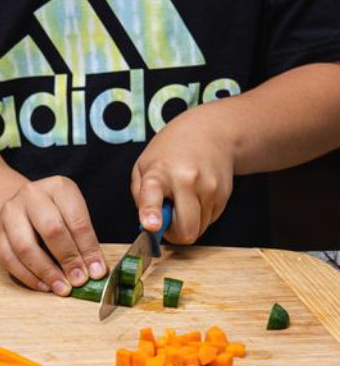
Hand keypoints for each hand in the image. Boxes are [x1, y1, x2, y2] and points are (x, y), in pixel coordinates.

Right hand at [0, 176, 106, 295]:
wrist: (18, 208)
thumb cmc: (53, 215)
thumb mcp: (72, 217)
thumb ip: (84, 241)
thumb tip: (95, 272)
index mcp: (59, 188)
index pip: (77, 220)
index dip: (88, 249)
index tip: (96, 272)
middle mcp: (33, 195)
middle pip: (51, 230)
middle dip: (68, 259)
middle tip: (79, 280)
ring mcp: (11, 213)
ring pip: (26, 247)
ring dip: (46, 272)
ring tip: (62, 288)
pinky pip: (10, 259)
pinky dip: (28, 276)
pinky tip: (44, 286)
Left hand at [131, 110, 234, 243]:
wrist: (211, 131)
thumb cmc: (170, 153)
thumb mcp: (143, 167)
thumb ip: (140, 198)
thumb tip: (150, 226)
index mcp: (158, 173)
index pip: (152, 197)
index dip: (152, 214)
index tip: (151, 226)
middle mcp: (186, 180)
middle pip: (186, 230)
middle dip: (176, 234)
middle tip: (169, 218)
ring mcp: (209, 187)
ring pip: (199, 229)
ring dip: (189, 221)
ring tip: (184, 198)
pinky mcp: (224, 193)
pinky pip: (210, 220)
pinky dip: (201, 214)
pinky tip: (197, 194)